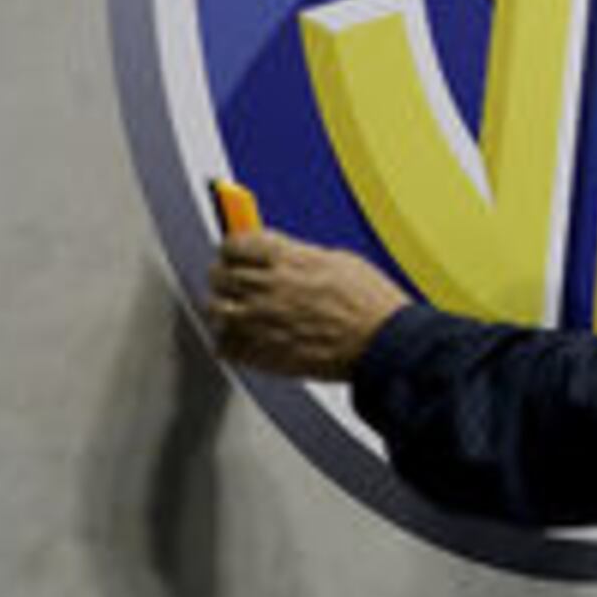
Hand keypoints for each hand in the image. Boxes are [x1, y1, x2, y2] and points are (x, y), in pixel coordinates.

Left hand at [204, 226, 410, 378]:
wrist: (381, 343)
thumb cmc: (370, 304)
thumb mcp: (340, 261)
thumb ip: (301, 257)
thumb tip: (282, 255)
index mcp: (288, 259)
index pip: (236, 243)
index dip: (232, 247)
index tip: (234, 252)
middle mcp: (269, 287)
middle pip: (219, 274)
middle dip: (224, 274)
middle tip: (230, 278)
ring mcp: (261, 321)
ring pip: (215, 308)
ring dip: (223, 307)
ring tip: (236, 309)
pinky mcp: (262, 353)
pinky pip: (224, 344)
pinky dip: (229, 341)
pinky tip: (243, 337)